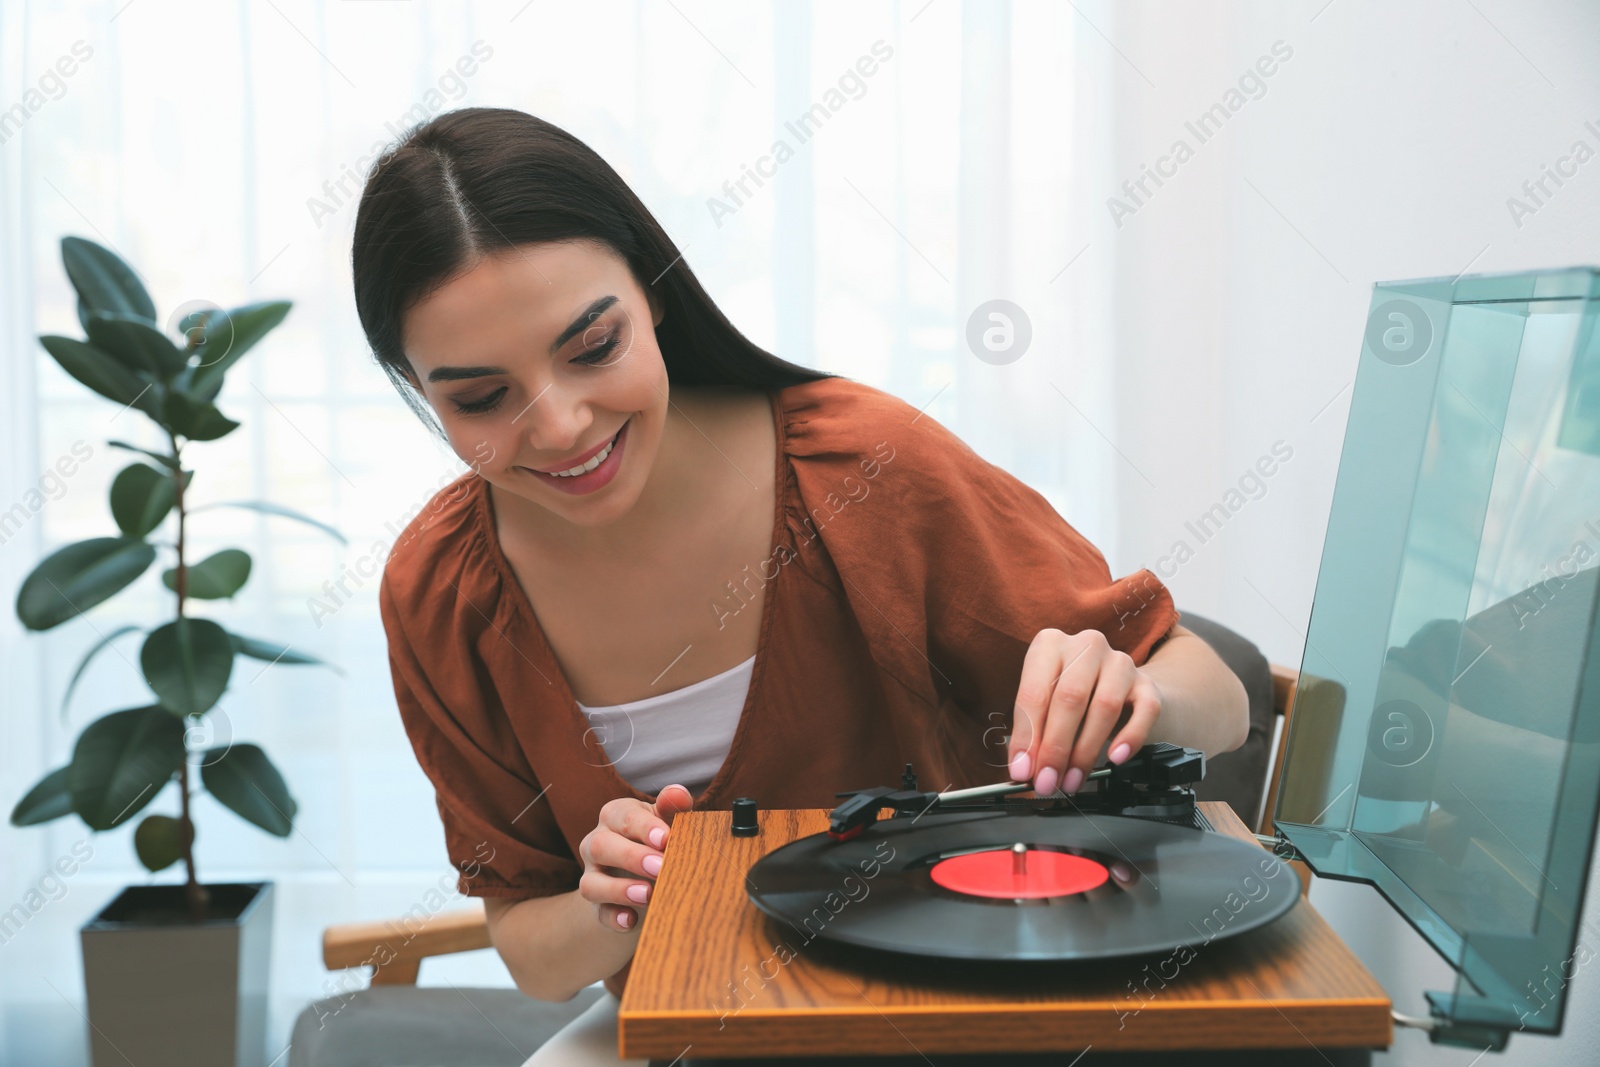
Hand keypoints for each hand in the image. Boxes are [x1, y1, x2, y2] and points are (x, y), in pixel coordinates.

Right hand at [577, 783, 692, 931]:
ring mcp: (593, 876)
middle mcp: (597, 843)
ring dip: (618, 890)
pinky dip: (614, 918)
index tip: (665, 839)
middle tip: (660, 867)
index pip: (623, 816)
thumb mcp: (667, 820)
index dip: (643, 827)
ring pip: (591, 884)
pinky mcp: (598, 907)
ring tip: (646, 895)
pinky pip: (599, 914)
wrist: (646, 874)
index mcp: (616, 816)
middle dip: (631, 857)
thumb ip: (673, 806)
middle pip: (601, 846)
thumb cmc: (660, 838)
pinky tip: (631, 921)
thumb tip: (679, 794)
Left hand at [1006, 628, 1162, 796]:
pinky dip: (1129, 737)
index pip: (1034, 692)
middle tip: (1047, 780)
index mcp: (1050, 644)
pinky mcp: (1147, 683)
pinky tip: (1115, 757)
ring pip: (1104, 706)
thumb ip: (1034, 733)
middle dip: (1055, 748)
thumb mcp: (1047, 708)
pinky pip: (1144, 711)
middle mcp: (1086, 646)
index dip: (1027, 736)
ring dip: (1085, 751)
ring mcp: (1120, 662)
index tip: (1022, 769)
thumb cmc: (1076, 700)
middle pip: (1069, 698)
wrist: (1125, 693)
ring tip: (1072, 779)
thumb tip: (1023, 767)